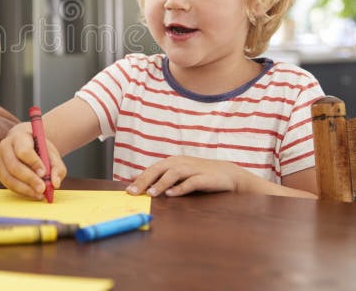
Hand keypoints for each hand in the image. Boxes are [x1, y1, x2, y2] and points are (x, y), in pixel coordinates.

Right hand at [0, 122, 65, 199]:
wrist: (25, 144)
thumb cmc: (39, 148)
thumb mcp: (51, 153)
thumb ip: (57, 167)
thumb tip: (55, 183)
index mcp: (19, 137)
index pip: (23, 151)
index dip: (33, 163)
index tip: (44, 173)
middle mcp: (5, 147)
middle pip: (14, 166)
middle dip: (29, 179)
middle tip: (42, 188)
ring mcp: (0, 160)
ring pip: (8, 178)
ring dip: (25, 189)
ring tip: (39, 194)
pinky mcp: (0, 172)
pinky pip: (8, 185)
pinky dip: (21, 191)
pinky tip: (33, 193)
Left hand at [126, 156, 242, 196]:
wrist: (228, 174)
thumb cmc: (200, 175)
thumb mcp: (178, 174)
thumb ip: (160, 176)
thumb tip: (137, 178)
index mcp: (172, 162)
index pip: (152, 169)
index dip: (139, 178)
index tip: (127, 189)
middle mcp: (180, 163)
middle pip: (159, 169)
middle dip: (144, 180)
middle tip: (133, 192)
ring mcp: (193, 169)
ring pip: (173, 173)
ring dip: (161, 183)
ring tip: (151, 193)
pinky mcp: (204, 178)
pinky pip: (191, 182)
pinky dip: (181, 188)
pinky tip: (172, 194)